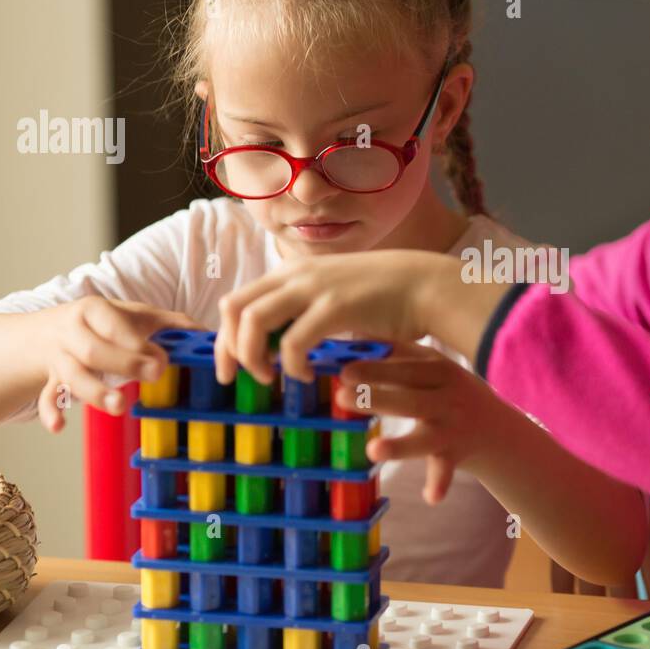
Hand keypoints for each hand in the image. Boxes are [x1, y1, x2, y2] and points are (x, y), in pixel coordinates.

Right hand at [35, 297, 203, 431]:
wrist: (45, 330)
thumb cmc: (102, 323)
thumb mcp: (133, 315)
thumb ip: (169, 322)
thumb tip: (205, 333)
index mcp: (94, 310)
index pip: (114, 325)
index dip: (137, 343)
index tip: (161, 359)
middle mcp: (72, 332)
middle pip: (93, 350)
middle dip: (124, 364)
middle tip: (154, 375)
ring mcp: (58, 357)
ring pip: (71, 375)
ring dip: (94, 392)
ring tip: (119, 405)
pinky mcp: (50, 379)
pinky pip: (47, 396)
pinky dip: (51, 410)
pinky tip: (59, 426)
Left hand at [214, 250, 457, 385]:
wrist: (425, 285)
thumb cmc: (385, 295)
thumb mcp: (334, 293)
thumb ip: (306, 308)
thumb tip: (285, 338)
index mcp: (292, 272)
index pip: (238, 299)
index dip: (224, 335)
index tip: (229, 365)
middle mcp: (295, 275)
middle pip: (234, 307)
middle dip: (227, 347)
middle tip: (235, 376)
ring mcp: (313, 288)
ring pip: (253, 321)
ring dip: (252, 354)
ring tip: (271, 376)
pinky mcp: (334, 307)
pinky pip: (293, 342)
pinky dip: (291, 365)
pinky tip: (305, 375)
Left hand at [335, 343, 510, 504]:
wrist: (496, 426)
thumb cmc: (450, 389)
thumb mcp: (432, 364)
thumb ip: (397, 351)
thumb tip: (354, 333)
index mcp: (439, 371)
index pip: (405, 368)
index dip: (376, 368)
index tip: (345, 370)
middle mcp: (447, 398)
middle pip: (409, 400)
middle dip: (377, 398)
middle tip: (342, 397)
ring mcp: (452, 428)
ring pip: (424, 439)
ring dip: (400, 445)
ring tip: (373, 451)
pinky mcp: (456, 454)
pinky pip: (446, 470)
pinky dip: (439, 483)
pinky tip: (430, 497)